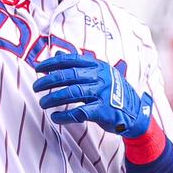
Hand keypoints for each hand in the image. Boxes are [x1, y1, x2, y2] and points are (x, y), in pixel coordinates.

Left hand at [33, 53, 153, 136]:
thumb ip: (81, 66)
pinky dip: (64, 116)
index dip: (52, 63)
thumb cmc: (114, 93)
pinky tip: (55, 117)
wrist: (135, 112)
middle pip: (68, 76)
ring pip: (71, 93)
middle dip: (49, 81)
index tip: (38, 68)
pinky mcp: (103, 111)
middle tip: (36, 87)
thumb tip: (58, 55)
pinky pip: (79, 112)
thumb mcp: (102, 74)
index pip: (71, 60)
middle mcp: (100, 77)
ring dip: (53, 98)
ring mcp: (102, 94)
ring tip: (42, 102)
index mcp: (98, 66)